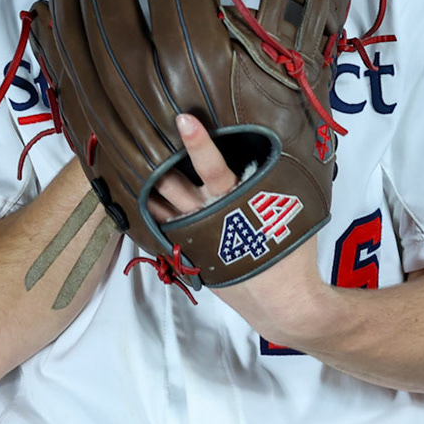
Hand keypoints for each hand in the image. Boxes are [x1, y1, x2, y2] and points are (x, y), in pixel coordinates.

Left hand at [149, 114, 330, 345]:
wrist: (282, 304)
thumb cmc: (293, 253)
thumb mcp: (297, 209)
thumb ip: (283, 177)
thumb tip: (290, 142)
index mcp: (239, 202)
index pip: (215, 168)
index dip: (199, 143)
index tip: (183, 120)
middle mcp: (211, 217)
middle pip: (174, 185)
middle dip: (157, 161)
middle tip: (140, 132)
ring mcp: (195, 238)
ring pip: (161, 206)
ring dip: (145, 185)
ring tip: (127, 156)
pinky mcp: (188, 254)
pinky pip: (160, 228)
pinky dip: (149, 211)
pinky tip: (136, 194)